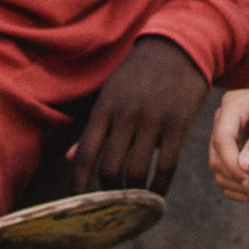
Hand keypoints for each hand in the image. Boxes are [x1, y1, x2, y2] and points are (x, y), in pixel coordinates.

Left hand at [71, 36, 208, 191]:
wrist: (178, 47)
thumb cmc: (138, 73)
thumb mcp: (110, 93)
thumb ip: (92, 127)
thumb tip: (70, 159)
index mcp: (105, 108)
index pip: (86, 152)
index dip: (79, 180)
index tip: (78, 200)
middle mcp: (126, 115)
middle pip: (111, 168)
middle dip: (111, 192)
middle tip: (114, 202)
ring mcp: (153, 120)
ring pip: (138, 171)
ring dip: (135, 193)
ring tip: (135, 200)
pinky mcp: (178, 125)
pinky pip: (167, 165)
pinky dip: (160, 185)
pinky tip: (157, 193)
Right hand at [208, 87, 248, 202]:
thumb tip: (244, 166)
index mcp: (234, 104)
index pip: (223, 138)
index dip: (233, 162)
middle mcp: (223, 120)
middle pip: (217, 159)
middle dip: (237, 178)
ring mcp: (223, 138)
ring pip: (219, 172)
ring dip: (239, 186)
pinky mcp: (227, 153)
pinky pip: (225, 179)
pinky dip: (240, 189)